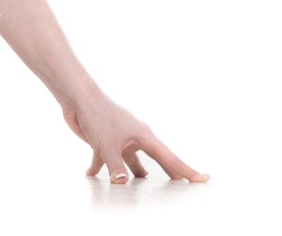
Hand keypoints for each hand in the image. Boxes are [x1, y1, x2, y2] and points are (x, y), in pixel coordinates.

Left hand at [63, 93, 208, 182]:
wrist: (77, 97)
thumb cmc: (97, 115)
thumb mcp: (107, 145)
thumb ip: (116, 166)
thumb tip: (124, 183)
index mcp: (144, 136)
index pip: (170, 158)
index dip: (187, 171)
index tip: (204, 179)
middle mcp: (136, 136)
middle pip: (156, 158)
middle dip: (167, 171)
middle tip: (181, 182)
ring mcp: (121, 137)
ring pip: (131, 158)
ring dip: (133, 171)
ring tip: (140, 183)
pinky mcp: (105, 138)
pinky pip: (106, 155)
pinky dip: (99, 165)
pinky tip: (90, 173)